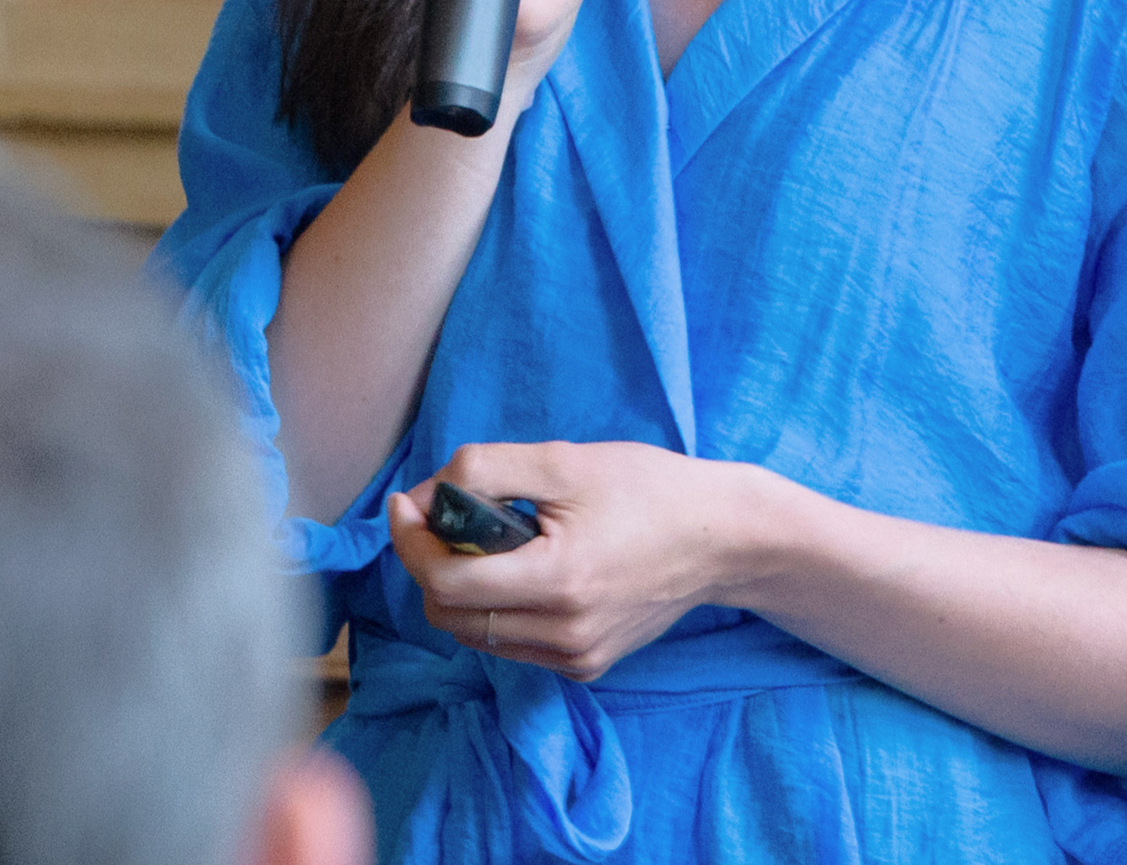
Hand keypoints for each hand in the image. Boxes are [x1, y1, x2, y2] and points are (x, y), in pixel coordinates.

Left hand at [388, 441, 742, 682]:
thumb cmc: (648, 488)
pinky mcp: (585, 666)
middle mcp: (563, 635)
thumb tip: (427, 494)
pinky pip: (512, 643)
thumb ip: (488, 471)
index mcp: (558, 582)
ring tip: (496, 538)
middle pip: (449, 615)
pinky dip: (498, 606)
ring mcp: (575, 658)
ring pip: (475, 633)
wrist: (722, 537)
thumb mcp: (566, 460)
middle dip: (434, 563)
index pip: (446, 582)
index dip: (412, 540)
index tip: (404, 502)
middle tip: (452, 514)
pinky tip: (529, 567)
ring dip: (463, 587)